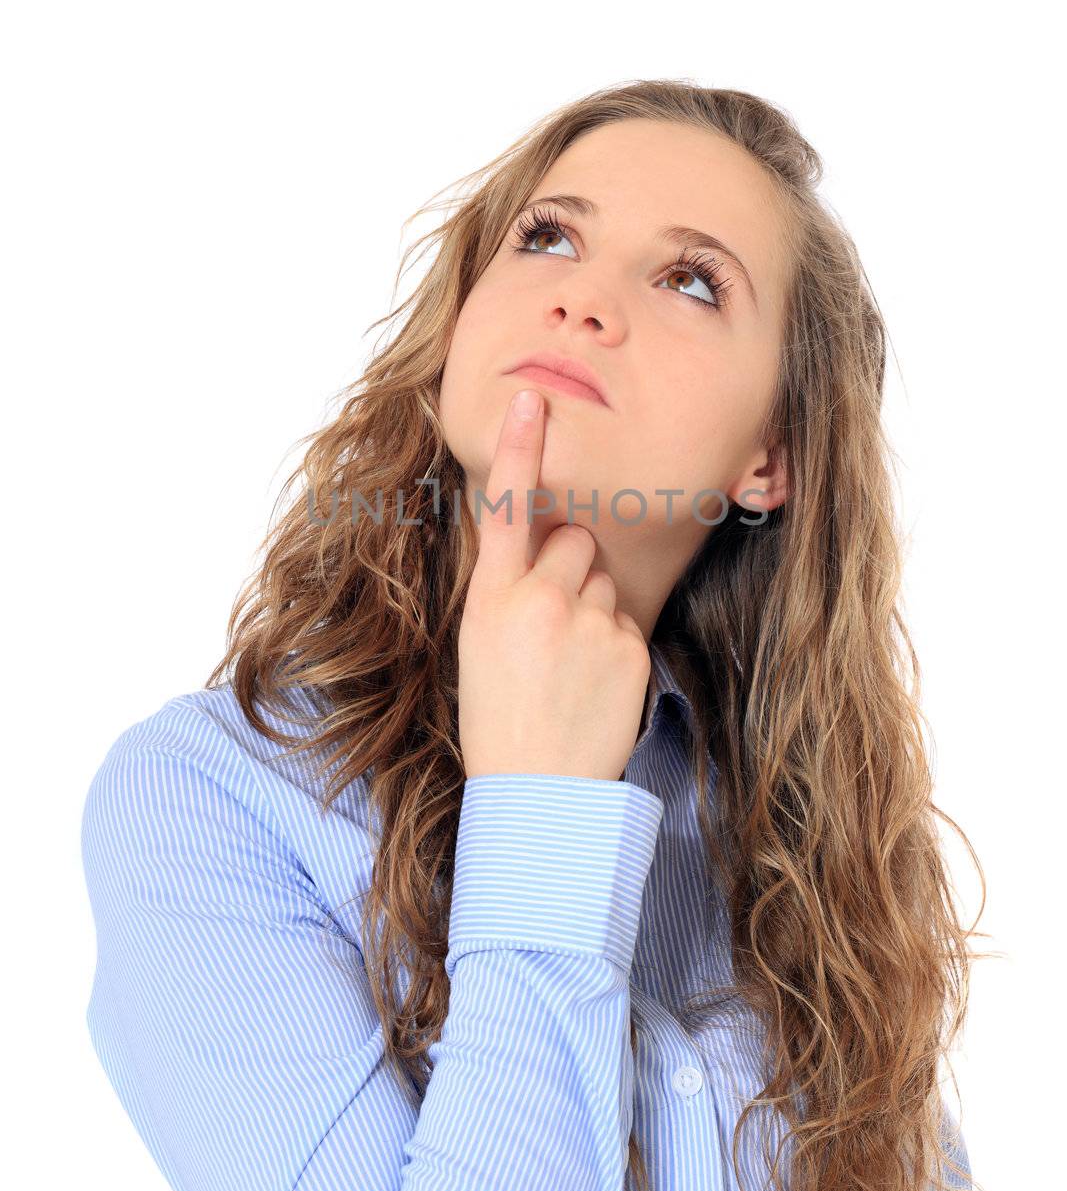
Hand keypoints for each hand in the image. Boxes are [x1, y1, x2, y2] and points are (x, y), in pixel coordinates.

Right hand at [457, 387, 651, 781]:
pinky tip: (592, 681)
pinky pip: (628, 617)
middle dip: (570, 565)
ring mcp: (590, 622)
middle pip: (575, 539)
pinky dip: (615, 641)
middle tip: (550, 622)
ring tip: (570, 661)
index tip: (533, 400)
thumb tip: (548, 542)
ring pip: (606, 577)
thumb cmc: (500, 714)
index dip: (518, 450)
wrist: (537, 790)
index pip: (504, 509)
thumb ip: (509, 586)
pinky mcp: (630, 646)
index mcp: (491, 598)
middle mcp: (541, 600)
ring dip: (594, 604)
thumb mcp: (479, 641)